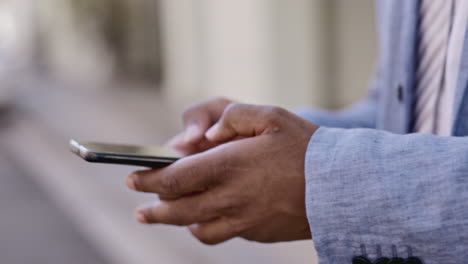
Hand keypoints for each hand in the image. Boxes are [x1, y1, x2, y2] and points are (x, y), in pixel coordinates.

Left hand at [127, 104, 318, 243]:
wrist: (341, 185)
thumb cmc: (306, 146)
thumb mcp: (269, 116)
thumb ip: (231, 117)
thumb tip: (205, 135)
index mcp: (227, 166)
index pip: (171, 179)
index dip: (148, 180)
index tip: (133, 178)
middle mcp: (229, 198)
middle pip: (177, 211)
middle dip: (153, 209)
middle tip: (141, 210)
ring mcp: (243, 220)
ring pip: (197, 229)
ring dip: (177, 223)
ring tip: (167, 218)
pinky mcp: (257, 233)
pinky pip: (222, 234)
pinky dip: (207, 228)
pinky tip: (207, 220)